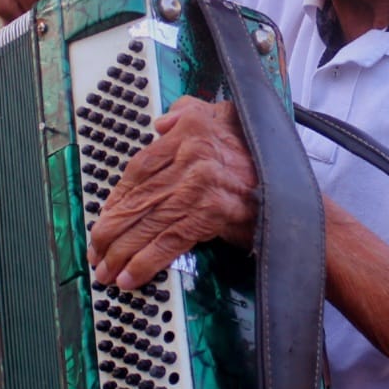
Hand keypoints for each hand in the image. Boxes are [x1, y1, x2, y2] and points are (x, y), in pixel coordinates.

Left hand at [87, 96, 259, 288]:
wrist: (292, 192)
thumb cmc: (257, 156)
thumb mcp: (224, 116)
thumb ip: (189, 112)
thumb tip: (160, 124)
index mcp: (189, 131)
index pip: (139, 167)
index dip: (117, 196)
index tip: (104, 215)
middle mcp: (191, 156)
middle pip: (139, 197)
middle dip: (112, 230)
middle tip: (95, 250)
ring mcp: (199, 186)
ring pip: (148, 222)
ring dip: (122, 251)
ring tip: (106, 270)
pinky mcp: (208, 215)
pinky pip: (169, 241)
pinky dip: (147, 262)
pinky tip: (131, 276)